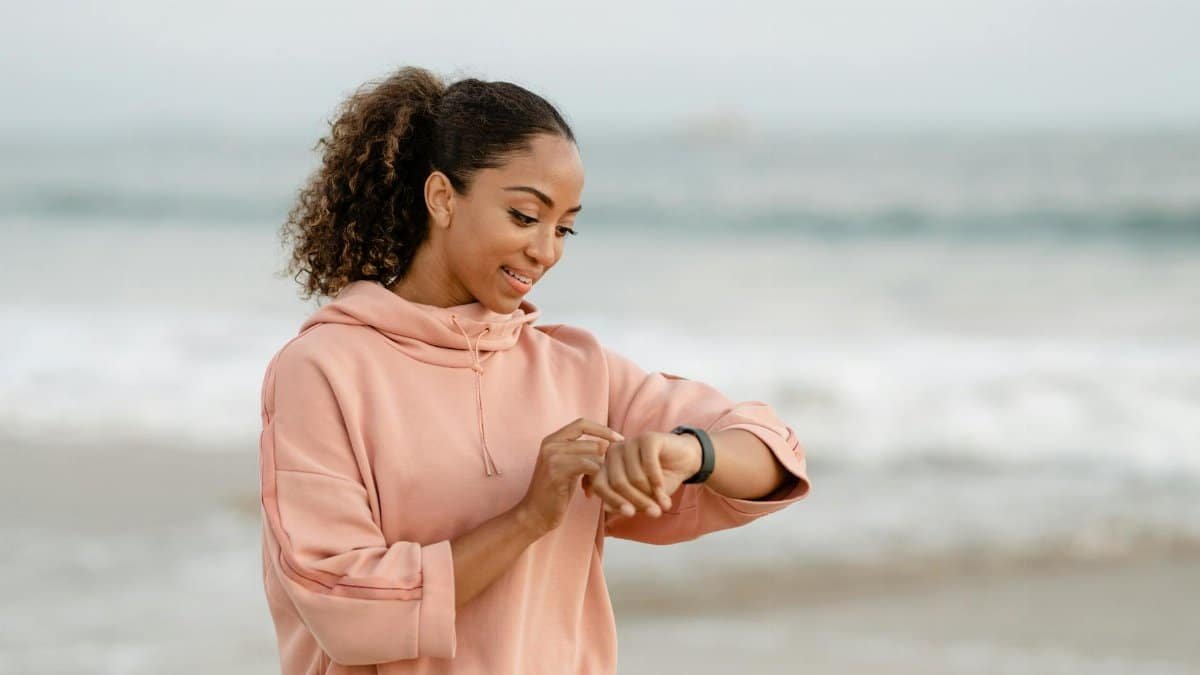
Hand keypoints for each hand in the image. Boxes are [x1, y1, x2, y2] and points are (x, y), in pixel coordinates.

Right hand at [516, 418, 624, 534]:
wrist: (534, 515)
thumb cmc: (555, 493)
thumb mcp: (568, 468)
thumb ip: (582, 453)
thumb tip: (608, 443)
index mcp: (552, 439)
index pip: (583, 423)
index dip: (603, 430)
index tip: (620, 440)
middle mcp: (551, 443)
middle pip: (592, 442)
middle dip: (605, 459)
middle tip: (607, 476)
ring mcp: (553, 456)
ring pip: (594, 454)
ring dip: (601, 472)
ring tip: (594, 487)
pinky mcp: (557, 471)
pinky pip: (590, 467)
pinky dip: (596, 480)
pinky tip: (588, 493)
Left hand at [582, 430, 702, 518]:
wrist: (685, 460)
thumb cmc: (660, 480)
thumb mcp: (642, 497)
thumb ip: (624, 503)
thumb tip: (607, 507)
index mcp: (607, 464)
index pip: (599, 484)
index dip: (614, 501)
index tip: (631, 514)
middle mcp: (614, 451)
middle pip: (617, 482)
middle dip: (637, 501)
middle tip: (654, 512)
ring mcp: (631, 442)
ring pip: (634, 476)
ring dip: (650, 493)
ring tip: (662, 502)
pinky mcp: (648, 438)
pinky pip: (649, 465)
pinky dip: (657, 481)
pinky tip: (663, 488)